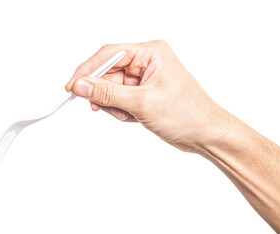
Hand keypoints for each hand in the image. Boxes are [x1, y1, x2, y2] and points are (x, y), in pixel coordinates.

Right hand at [65, 40, 228, 152]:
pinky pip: (121, 99)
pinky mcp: (145, 94)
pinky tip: (135, 118)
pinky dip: (122, 111)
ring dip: (115, 105)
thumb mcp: (143, 104)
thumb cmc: (188, 114)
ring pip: (113, 88)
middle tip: (102, 108)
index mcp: (152, 53)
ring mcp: (146, 79)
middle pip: (109, 72)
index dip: (88, 69)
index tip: (73, 86)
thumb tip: (82, 86)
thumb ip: (108, 94)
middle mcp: (148, 63)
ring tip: (130, 116)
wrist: (206, 135)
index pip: (110, 54)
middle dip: (104, 93)